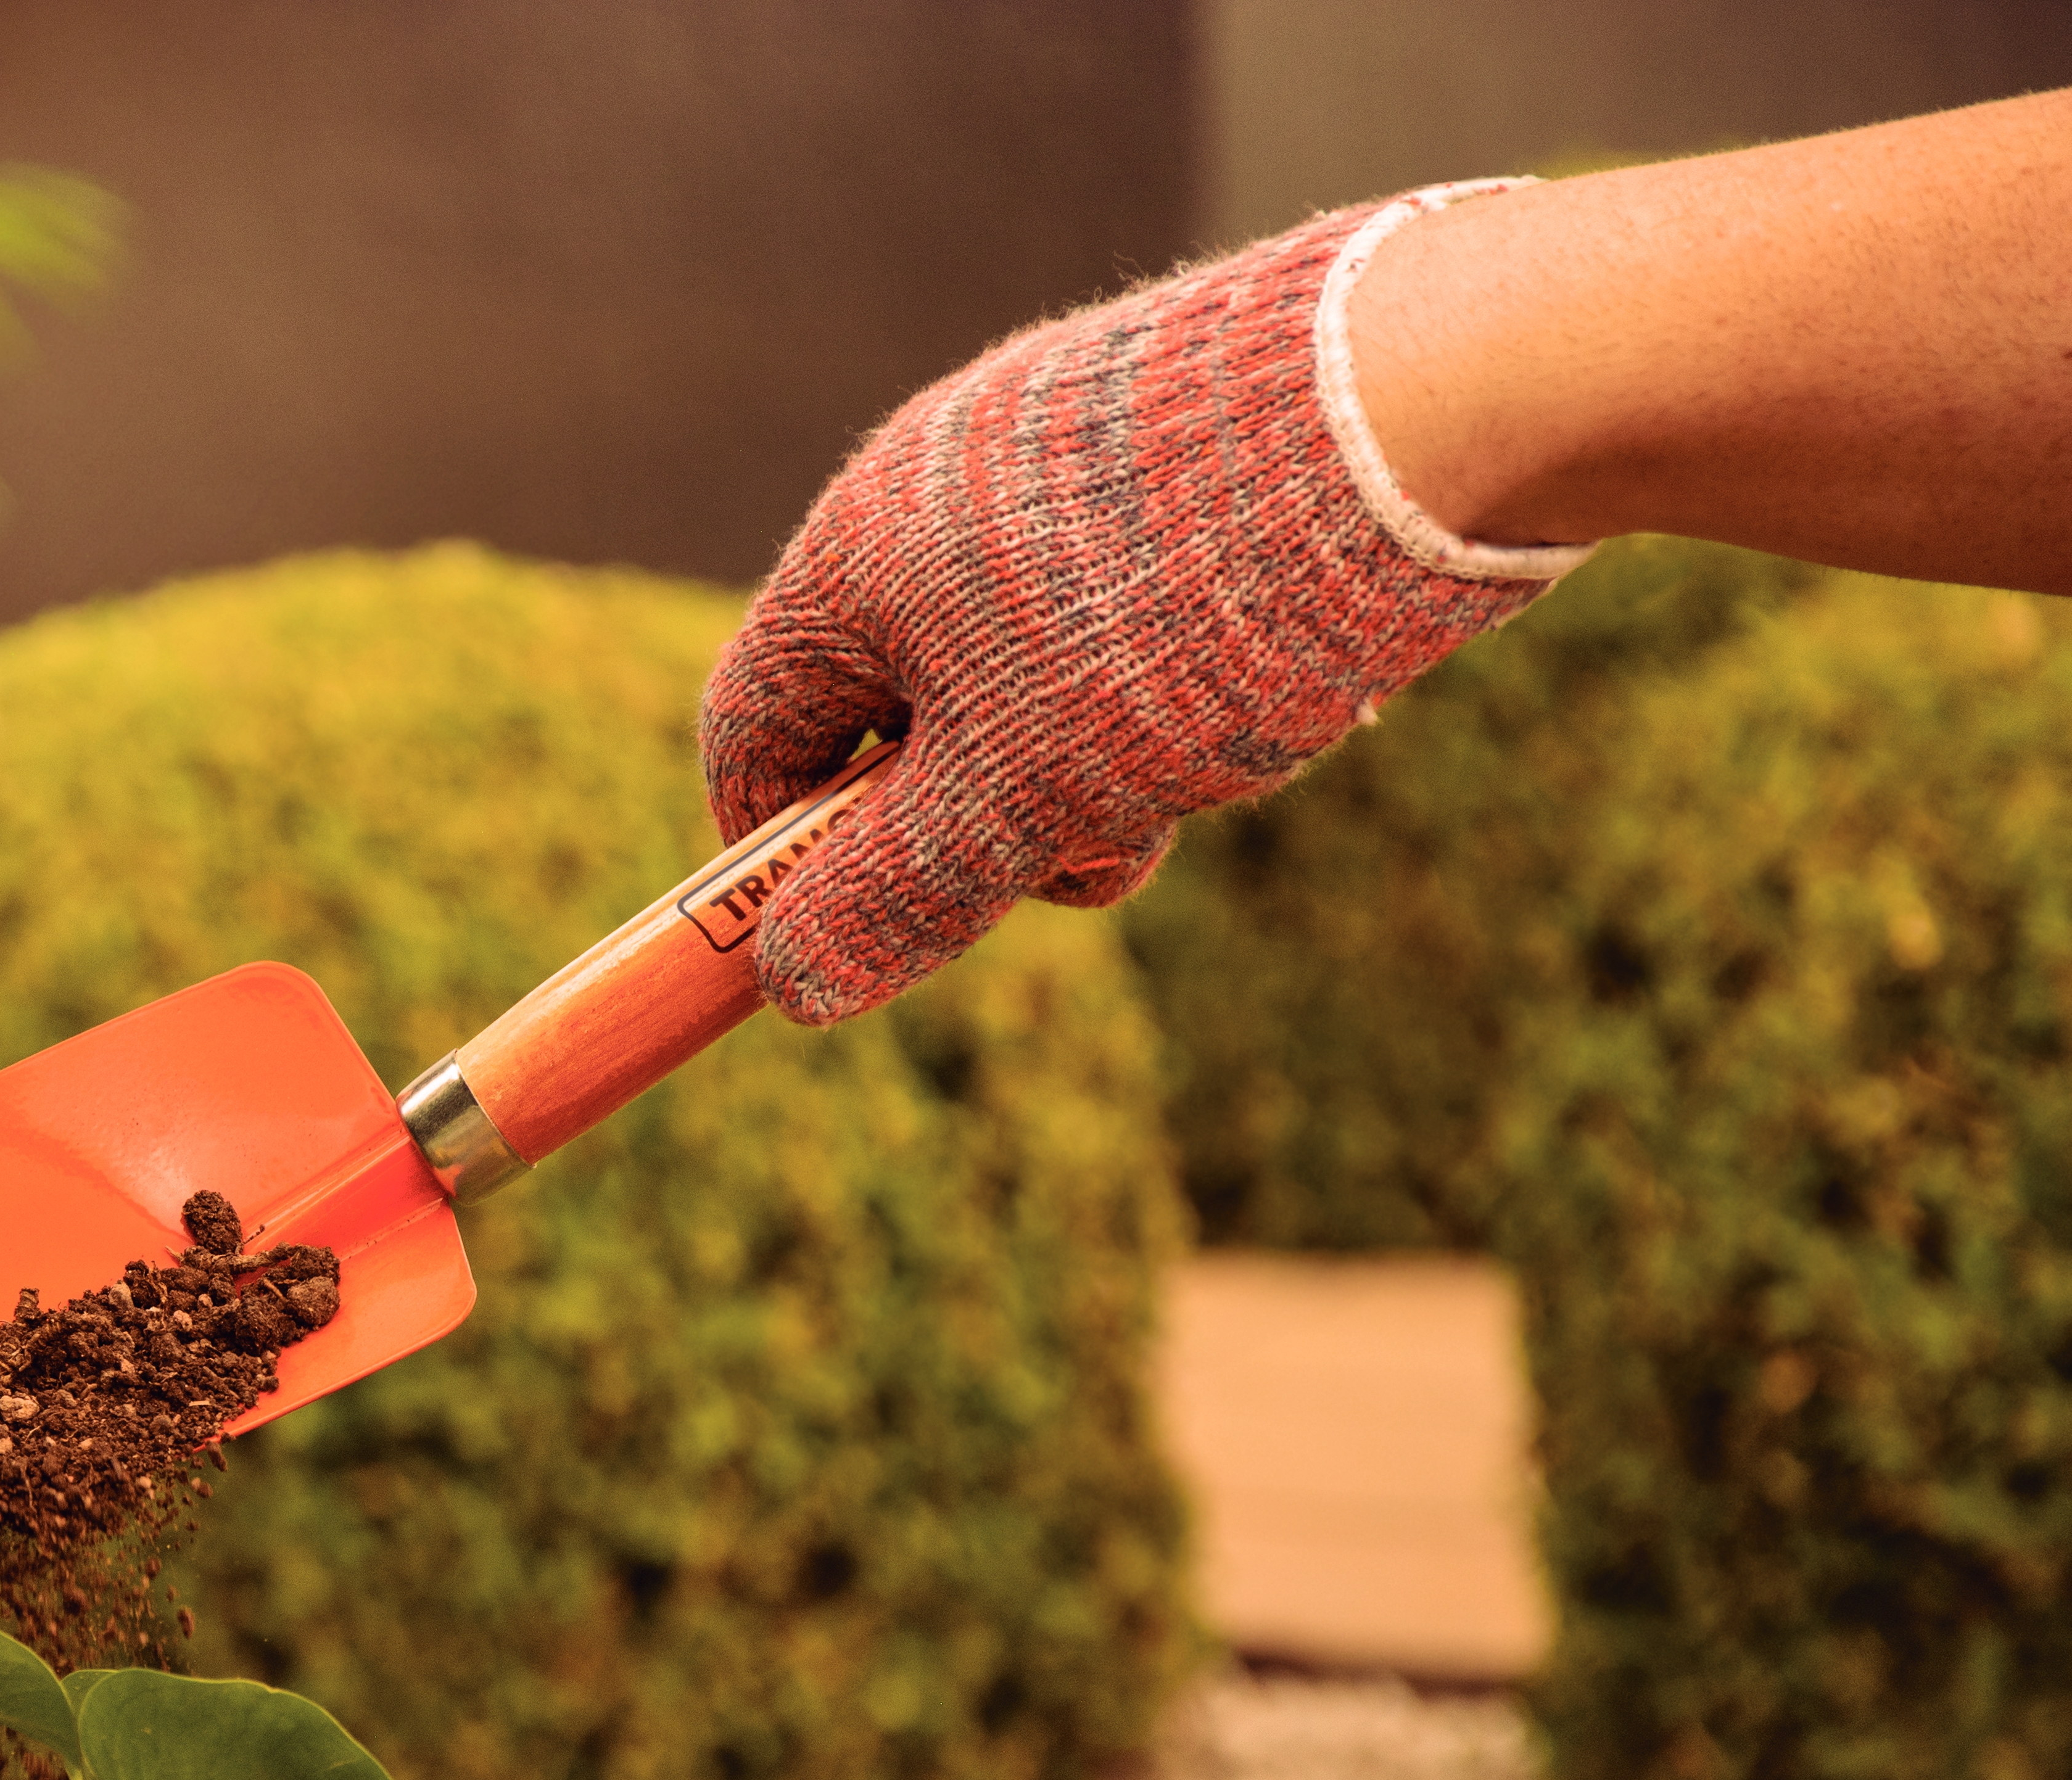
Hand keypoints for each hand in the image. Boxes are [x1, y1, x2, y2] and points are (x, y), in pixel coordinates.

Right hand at [702, 187, 1580, 1023]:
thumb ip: (898, 896)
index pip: (751, 728)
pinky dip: (1171, 672)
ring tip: (1213, 743)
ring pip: (1025, 667)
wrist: (1425, 399)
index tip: (857, 927)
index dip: (780, 851)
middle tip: (1098, 845)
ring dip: (1094, 757)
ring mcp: (1054, 448)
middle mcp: (934, 480)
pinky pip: (1121, 600)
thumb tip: (794, 983)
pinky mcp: (1167, 438)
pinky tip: (1271, 665)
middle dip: (984, 814)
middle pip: (899, 708)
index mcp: (853, 553)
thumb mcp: (1022, 794)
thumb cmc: (1181, 608)